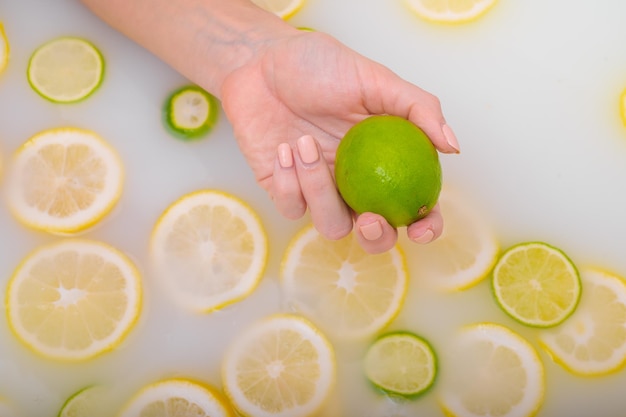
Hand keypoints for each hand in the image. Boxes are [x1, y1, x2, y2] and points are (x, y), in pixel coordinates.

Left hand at [221, 30, 459, 253]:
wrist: (261, 61)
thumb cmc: (319, 66)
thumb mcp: (375, 79)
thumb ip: (418, 108)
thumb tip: (453, 147)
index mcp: (385, 160)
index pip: (414, 203)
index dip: (425, 225)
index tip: (422, 228)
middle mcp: (355, 182)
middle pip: (373, 234)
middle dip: (375, 237)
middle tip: (368, 218)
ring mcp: (318, 189)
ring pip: (331, 225)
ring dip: (319, 191)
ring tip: (304, 144)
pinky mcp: (283, 190)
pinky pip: (292, 207)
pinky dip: (288, 181)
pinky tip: (283, 148)